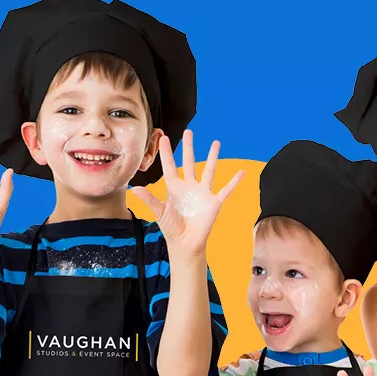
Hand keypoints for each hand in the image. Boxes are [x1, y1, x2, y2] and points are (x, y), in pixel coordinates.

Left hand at [130, 130, 242, 255]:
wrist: (186, 243)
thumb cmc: (171, 228)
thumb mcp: (159, 212)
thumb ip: (150, 200)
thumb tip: (135, 189)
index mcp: (174, 188)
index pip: (170, 166)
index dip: (166, 153)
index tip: (163, 138)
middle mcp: (189, 187)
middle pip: (190, 162)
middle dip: (189, 147)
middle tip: (189, 132)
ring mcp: (203, 193)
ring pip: (209, 170)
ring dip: (213, 157)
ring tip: (216, 143)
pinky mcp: (214, 202)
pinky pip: (226, 189)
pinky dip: (234, 181)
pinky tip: (241, 172)